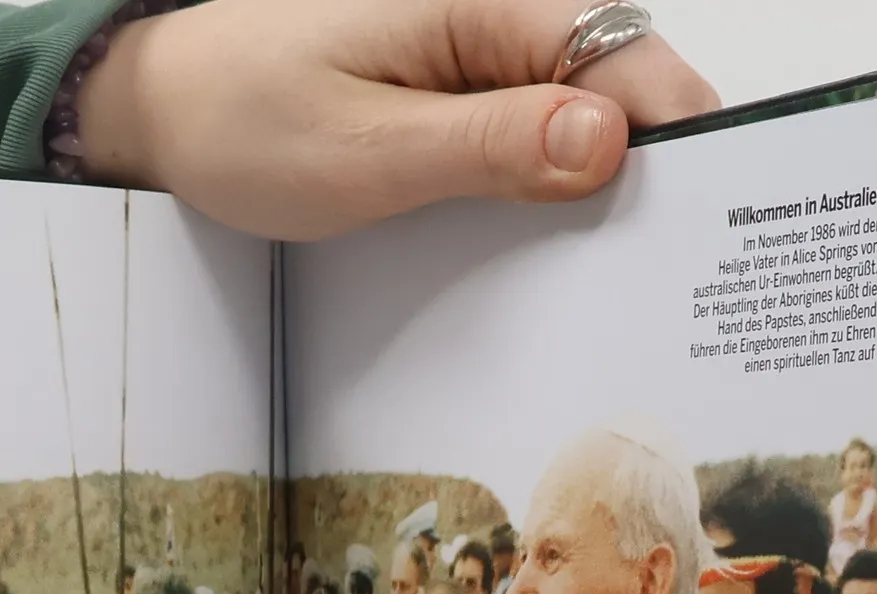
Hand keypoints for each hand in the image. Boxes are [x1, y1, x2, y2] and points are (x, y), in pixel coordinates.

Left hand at [79, 0, 718, 239]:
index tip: (709, 222)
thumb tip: (607, 142)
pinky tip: (560, 256)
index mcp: (488, 8)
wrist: (168, 109)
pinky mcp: (461, 105)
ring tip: (629, 282)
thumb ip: (487, 146)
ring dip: (609, 195)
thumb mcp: (367, 148)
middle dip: (657, 176)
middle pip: (625, 92)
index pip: (632, 58)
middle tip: (672, 281)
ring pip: (586, 125)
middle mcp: (499, 24)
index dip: (684, 136)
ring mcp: (483, 66)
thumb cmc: (244, 115)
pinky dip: (556, 194)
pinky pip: (535, 143)